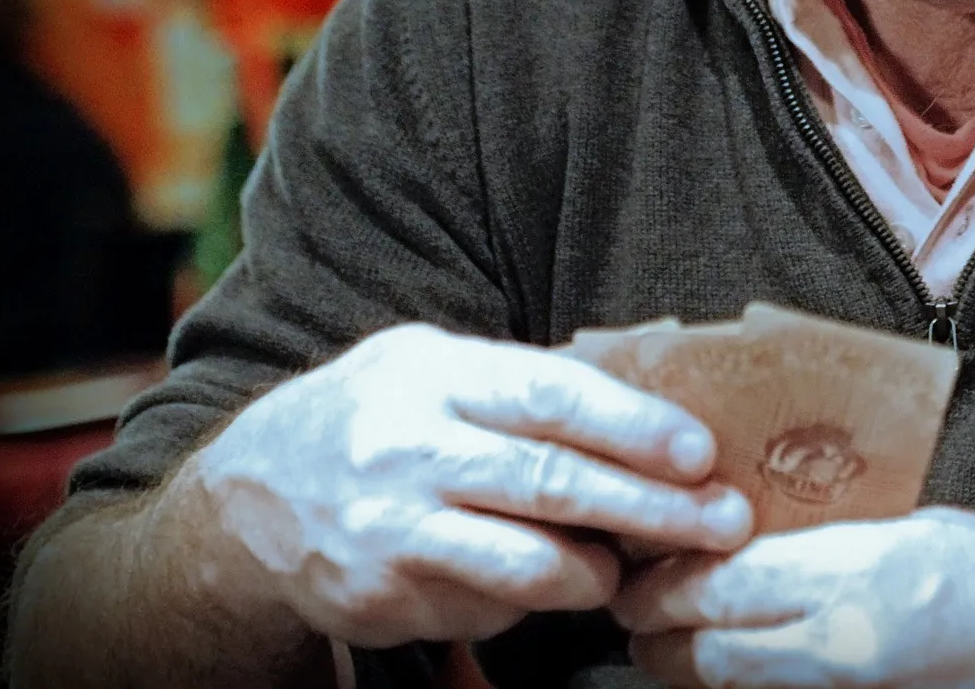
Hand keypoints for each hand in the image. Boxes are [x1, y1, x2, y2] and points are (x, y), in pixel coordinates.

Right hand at [183, 322, 753, 647]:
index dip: (633, 426)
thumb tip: (647, 416)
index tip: (700, 451)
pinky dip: (530, 601)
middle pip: (550, 483)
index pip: (550, 395)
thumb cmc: (379, 415)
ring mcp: (389, 530)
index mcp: (433, 374)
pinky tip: (547, 584)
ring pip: (523, 563)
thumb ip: (523, 387)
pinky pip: (482, 608)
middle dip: (651, 508)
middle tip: (723, 523)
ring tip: (630, 569)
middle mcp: (407, 449)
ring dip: (598, 572)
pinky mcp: (379, 598)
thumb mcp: (436, 367)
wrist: (251, 493)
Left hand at [614, 507, 974, 687]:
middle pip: (712, 656)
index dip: (664, 584)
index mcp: (862, 576)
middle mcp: (850, 645)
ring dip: (693, 667)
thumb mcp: (909, 529)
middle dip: (660, 637)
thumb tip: (744, 546)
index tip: (637, 570)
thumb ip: (825, 542)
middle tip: (635, 610)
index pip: (725, 585)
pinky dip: (748, 685)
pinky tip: (742, 664)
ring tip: (670, 640)